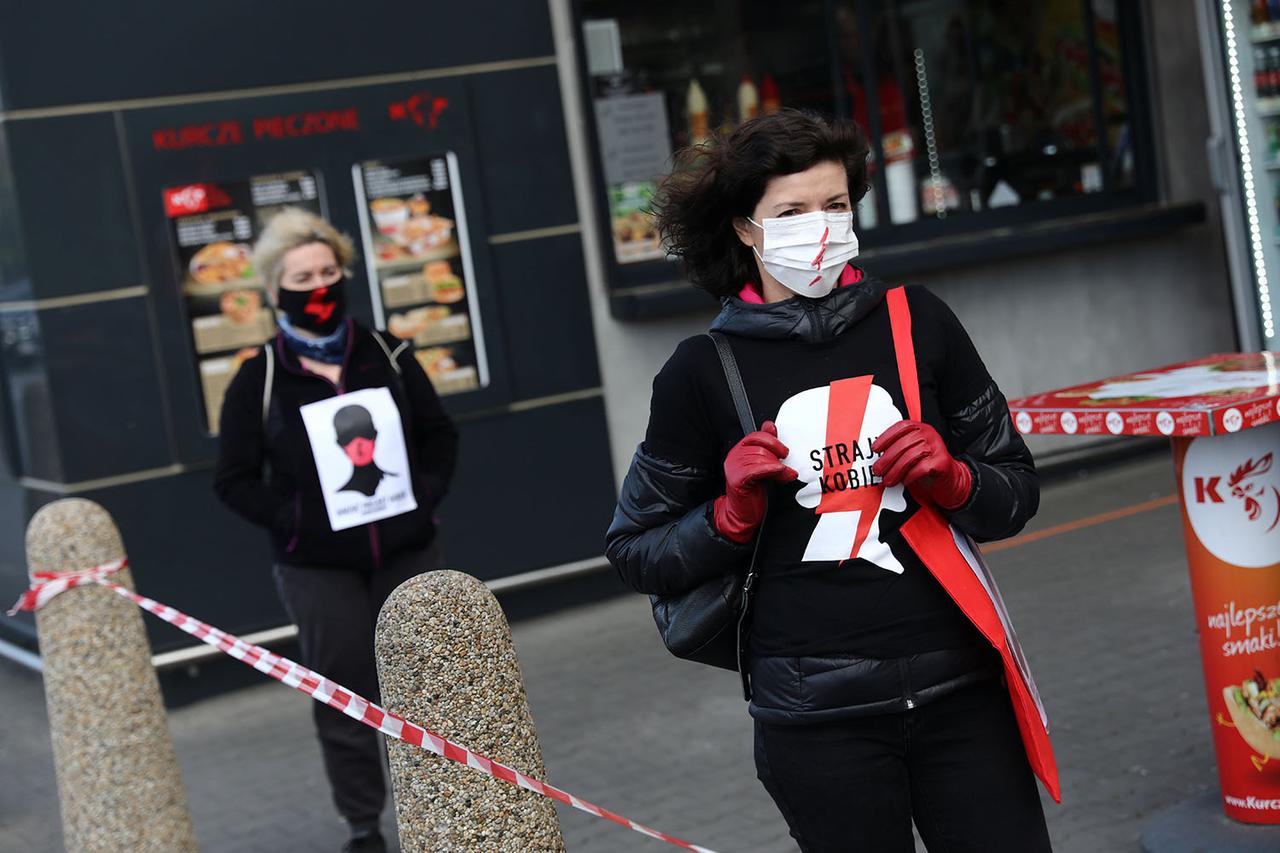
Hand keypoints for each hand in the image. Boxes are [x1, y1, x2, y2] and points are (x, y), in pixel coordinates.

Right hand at [714, 421, 797, 542]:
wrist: (742, 515)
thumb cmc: (753, 492)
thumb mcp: (762, 466)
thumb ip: (766, 447)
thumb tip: (770, 425)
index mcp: (739, 451)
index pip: (755, 436)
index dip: (772, 440)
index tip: (784, 450)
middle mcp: (734, 457)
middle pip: (759, 446)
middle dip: (777, 454)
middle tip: (786, 464)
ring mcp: (734, 468)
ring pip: (760, 458)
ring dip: (778, 466)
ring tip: (787, 475)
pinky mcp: (737, 480)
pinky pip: (757, 469)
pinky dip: (772, 470)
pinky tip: (782, 475)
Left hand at [871, 420, 972, 509]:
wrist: (950, 479)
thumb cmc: (926, 465)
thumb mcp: (912, 452)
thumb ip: (899, 449)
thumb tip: (877, 456)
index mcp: (921, 428)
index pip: (901, 427)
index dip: (886, 437)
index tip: (875, 449)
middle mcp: (930, 434)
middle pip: (904, 443)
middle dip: (887, 459)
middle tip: (877, 470)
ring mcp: (937, 447)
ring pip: (910, 456)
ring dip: (895, 470)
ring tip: (888, 480)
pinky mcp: (942, 461)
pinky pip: (921, 468)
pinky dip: (909, 476)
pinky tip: (905, 481)